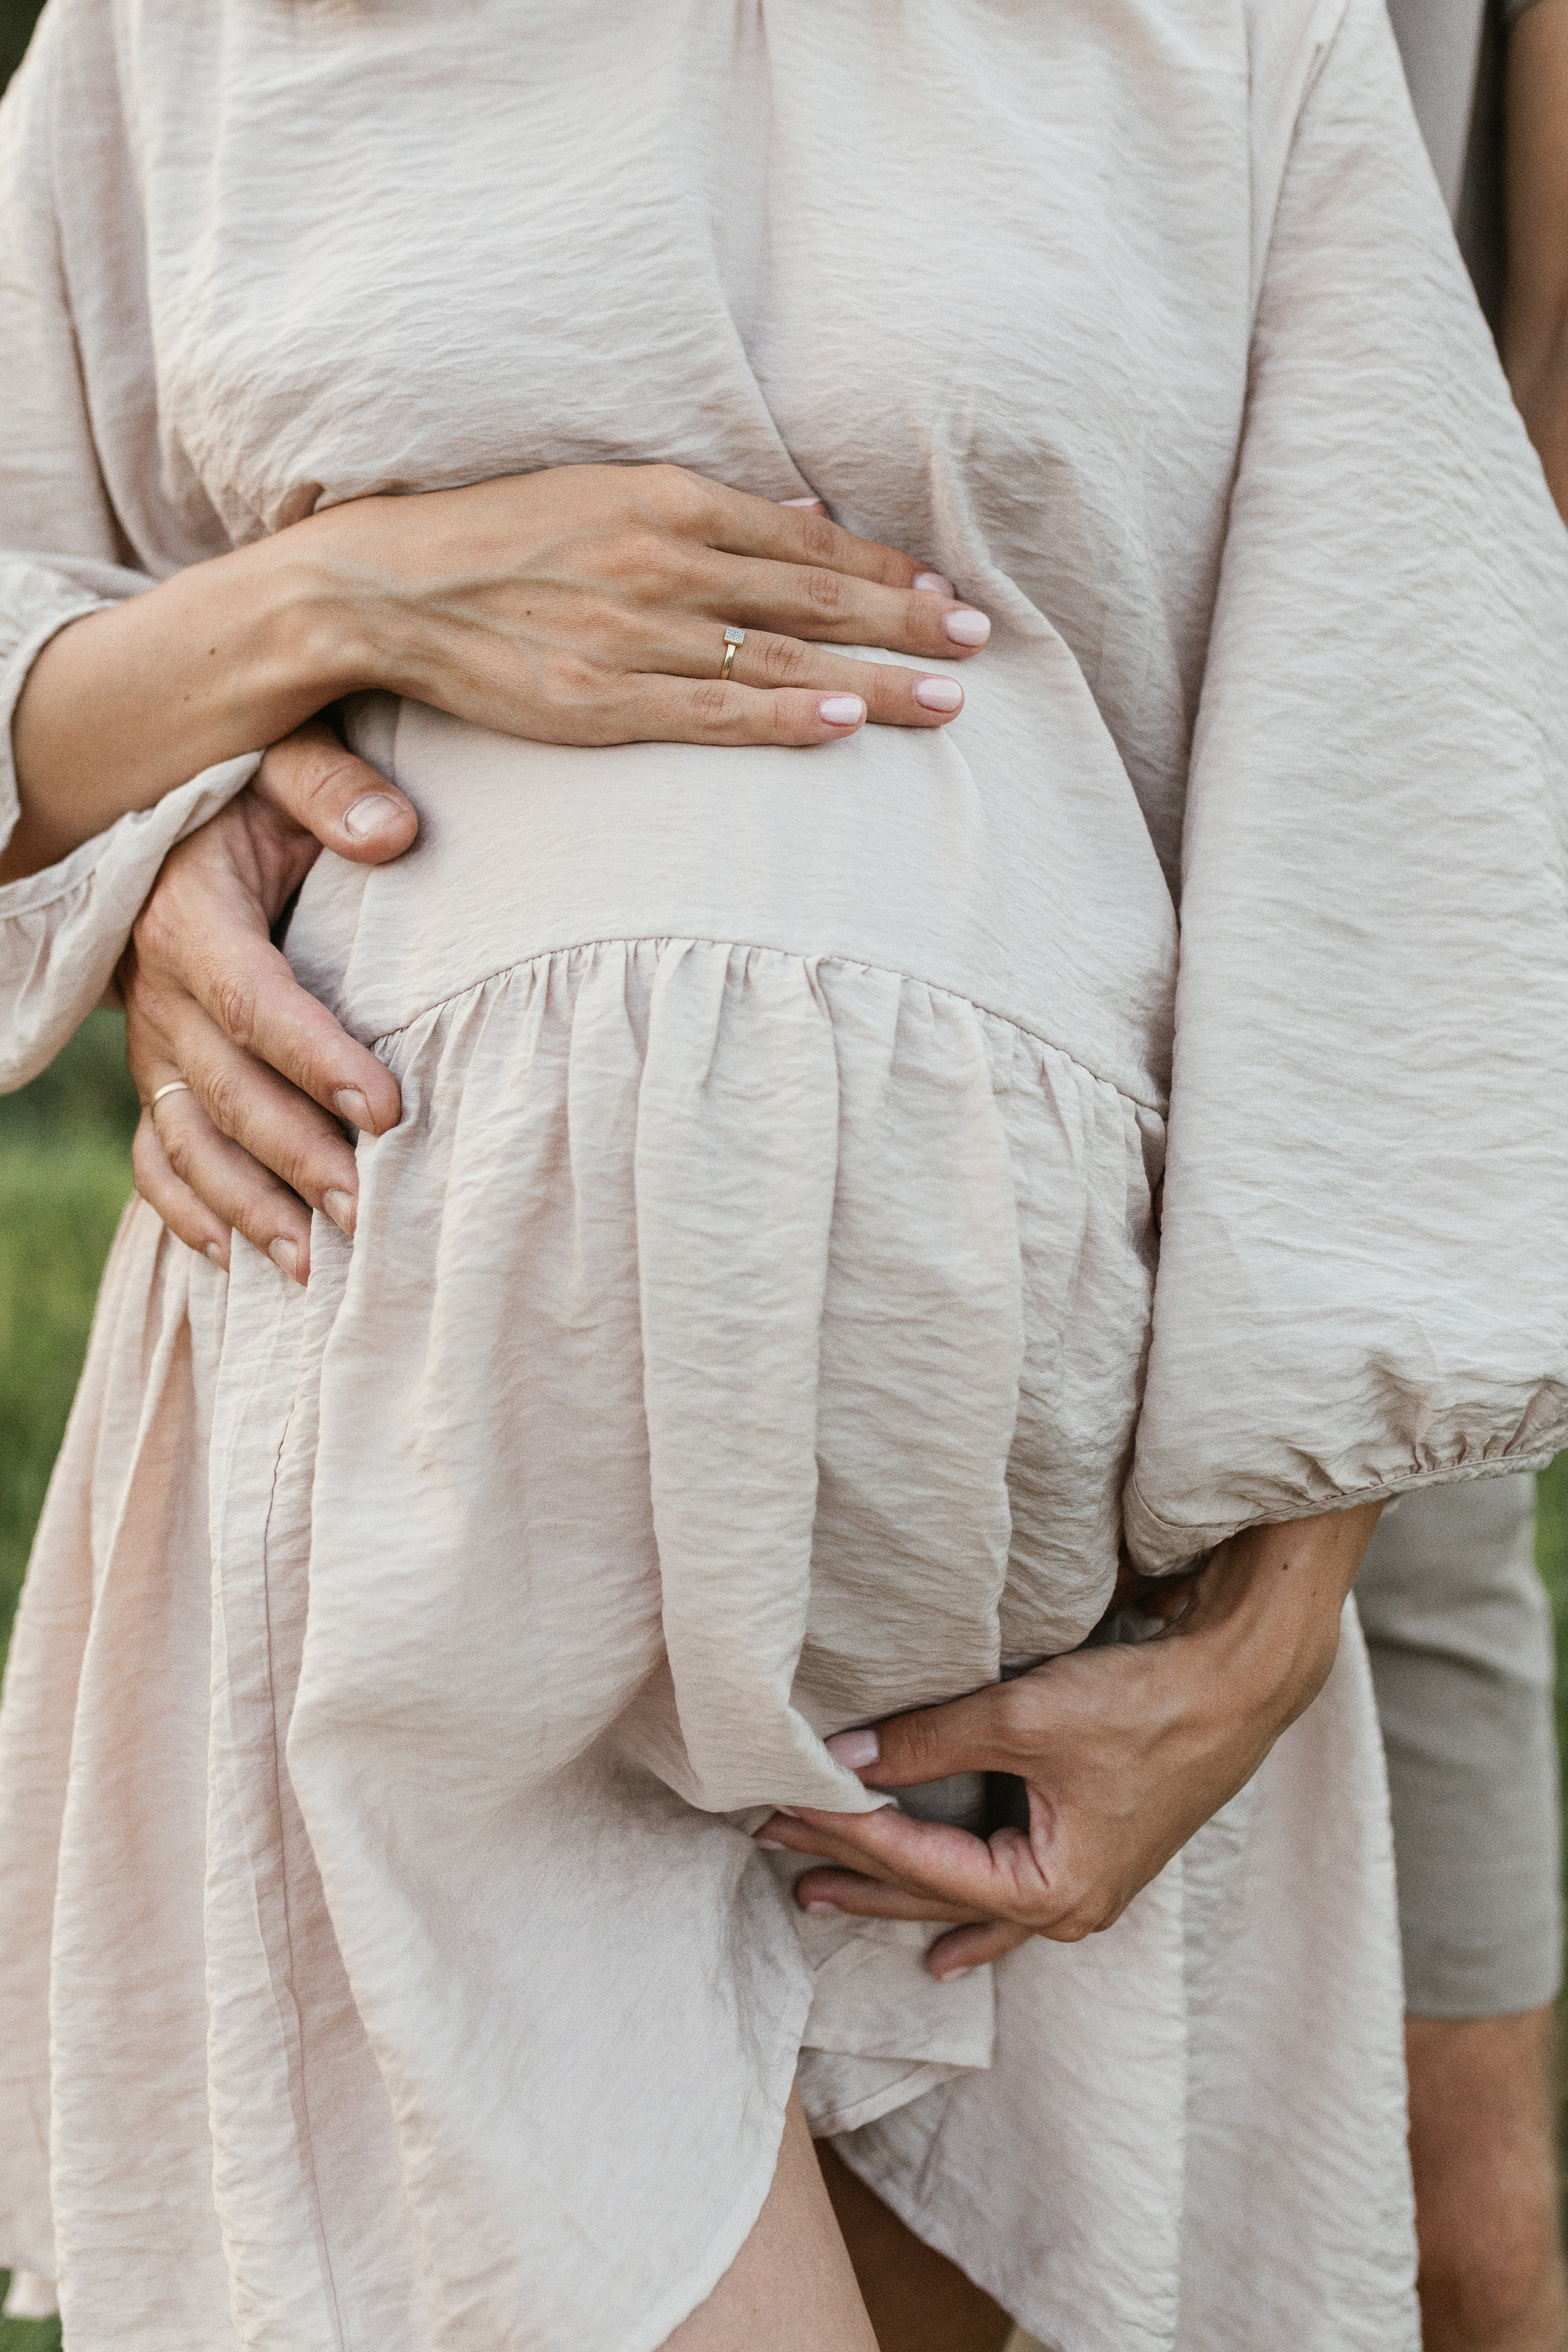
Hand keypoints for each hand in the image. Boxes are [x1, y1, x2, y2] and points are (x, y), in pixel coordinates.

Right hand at [14, 471, 987, 869]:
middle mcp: (660, 560)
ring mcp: (632, 632)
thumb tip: (808, 519)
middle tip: (978, 645)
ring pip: (779, 656)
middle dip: (906, 622)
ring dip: (873, 677)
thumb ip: (710, 516)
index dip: (885, 572)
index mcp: (664, 501)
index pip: (804, 542)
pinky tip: (845, 725)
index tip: (949, 595)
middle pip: (812, 597)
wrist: (382, 585)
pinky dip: (783, 716)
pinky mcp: (597, 698)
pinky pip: (711, 710)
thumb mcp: (607, 495)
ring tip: (948, 699)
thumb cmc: (500, 540)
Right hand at [123, 718, 416, 1282]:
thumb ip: (332, 786)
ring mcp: (150, 1045)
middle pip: (225, 1092)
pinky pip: (154, 1156)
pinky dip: (188, 1213)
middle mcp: (159, 993)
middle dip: (297, 1160)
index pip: (255, 1003)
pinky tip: (237, 1262)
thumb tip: (395, 832)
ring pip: (188, 1141)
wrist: (173, 820)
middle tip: (368, 1215)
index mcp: (191, 919)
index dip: (317, 1061)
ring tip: (314, 1267)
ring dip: (248, 1209)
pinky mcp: (153, 1075)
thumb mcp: (279, 762)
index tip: (388, 1110)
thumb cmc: (249, 794)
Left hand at [755, 1504, 1382, 1977]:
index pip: (919, 1861)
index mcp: (1051, 1888)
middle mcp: (1067, 1908)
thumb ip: (933, 1739)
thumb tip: (847, 1754)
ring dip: (894, 1893)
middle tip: (773, 1848)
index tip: (780, 1805)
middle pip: (932, 1891)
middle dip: (851, 1867)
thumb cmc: (1149, 1703)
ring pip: (964, 1902)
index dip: (844, 1830)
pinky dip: (966, 1918)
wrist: (1244, 1685)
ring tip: (823, 1897)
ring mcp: (1085, 1892)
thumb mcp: (1030, 1718)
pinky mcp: (1095, 1860)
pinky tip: (946, 1950)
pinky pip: (1009, 1906)